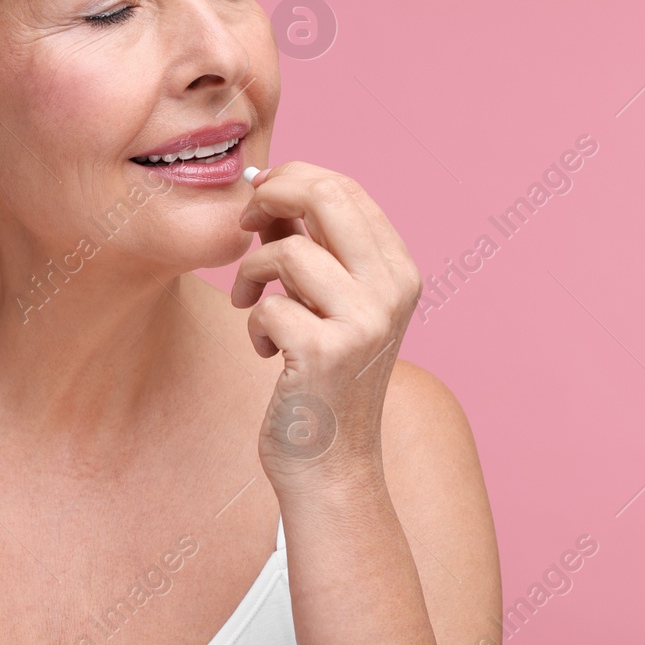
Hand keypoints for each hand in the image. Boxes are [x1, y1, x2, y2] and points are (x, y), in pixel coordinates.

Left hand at [231, 162, 422, 493]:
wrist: (332, 465)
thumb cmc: (321, 379)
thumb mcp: (325, 303)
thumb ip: (309, 246)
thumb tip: (269, 190)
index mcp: (399, 271)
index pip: (346, 189)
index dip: (293, 179)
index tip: (259, 197)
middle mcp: (392, 290)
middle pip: (326, 196)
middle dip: (271, 198)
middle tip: (245, 222)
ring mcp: (364, 321)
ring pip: (287, 251)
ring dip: (251, 273)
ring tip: (249, 303)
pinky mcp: (326, 352)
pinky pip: (267, 304)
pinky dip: (252, 323)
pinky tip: (263, 350)